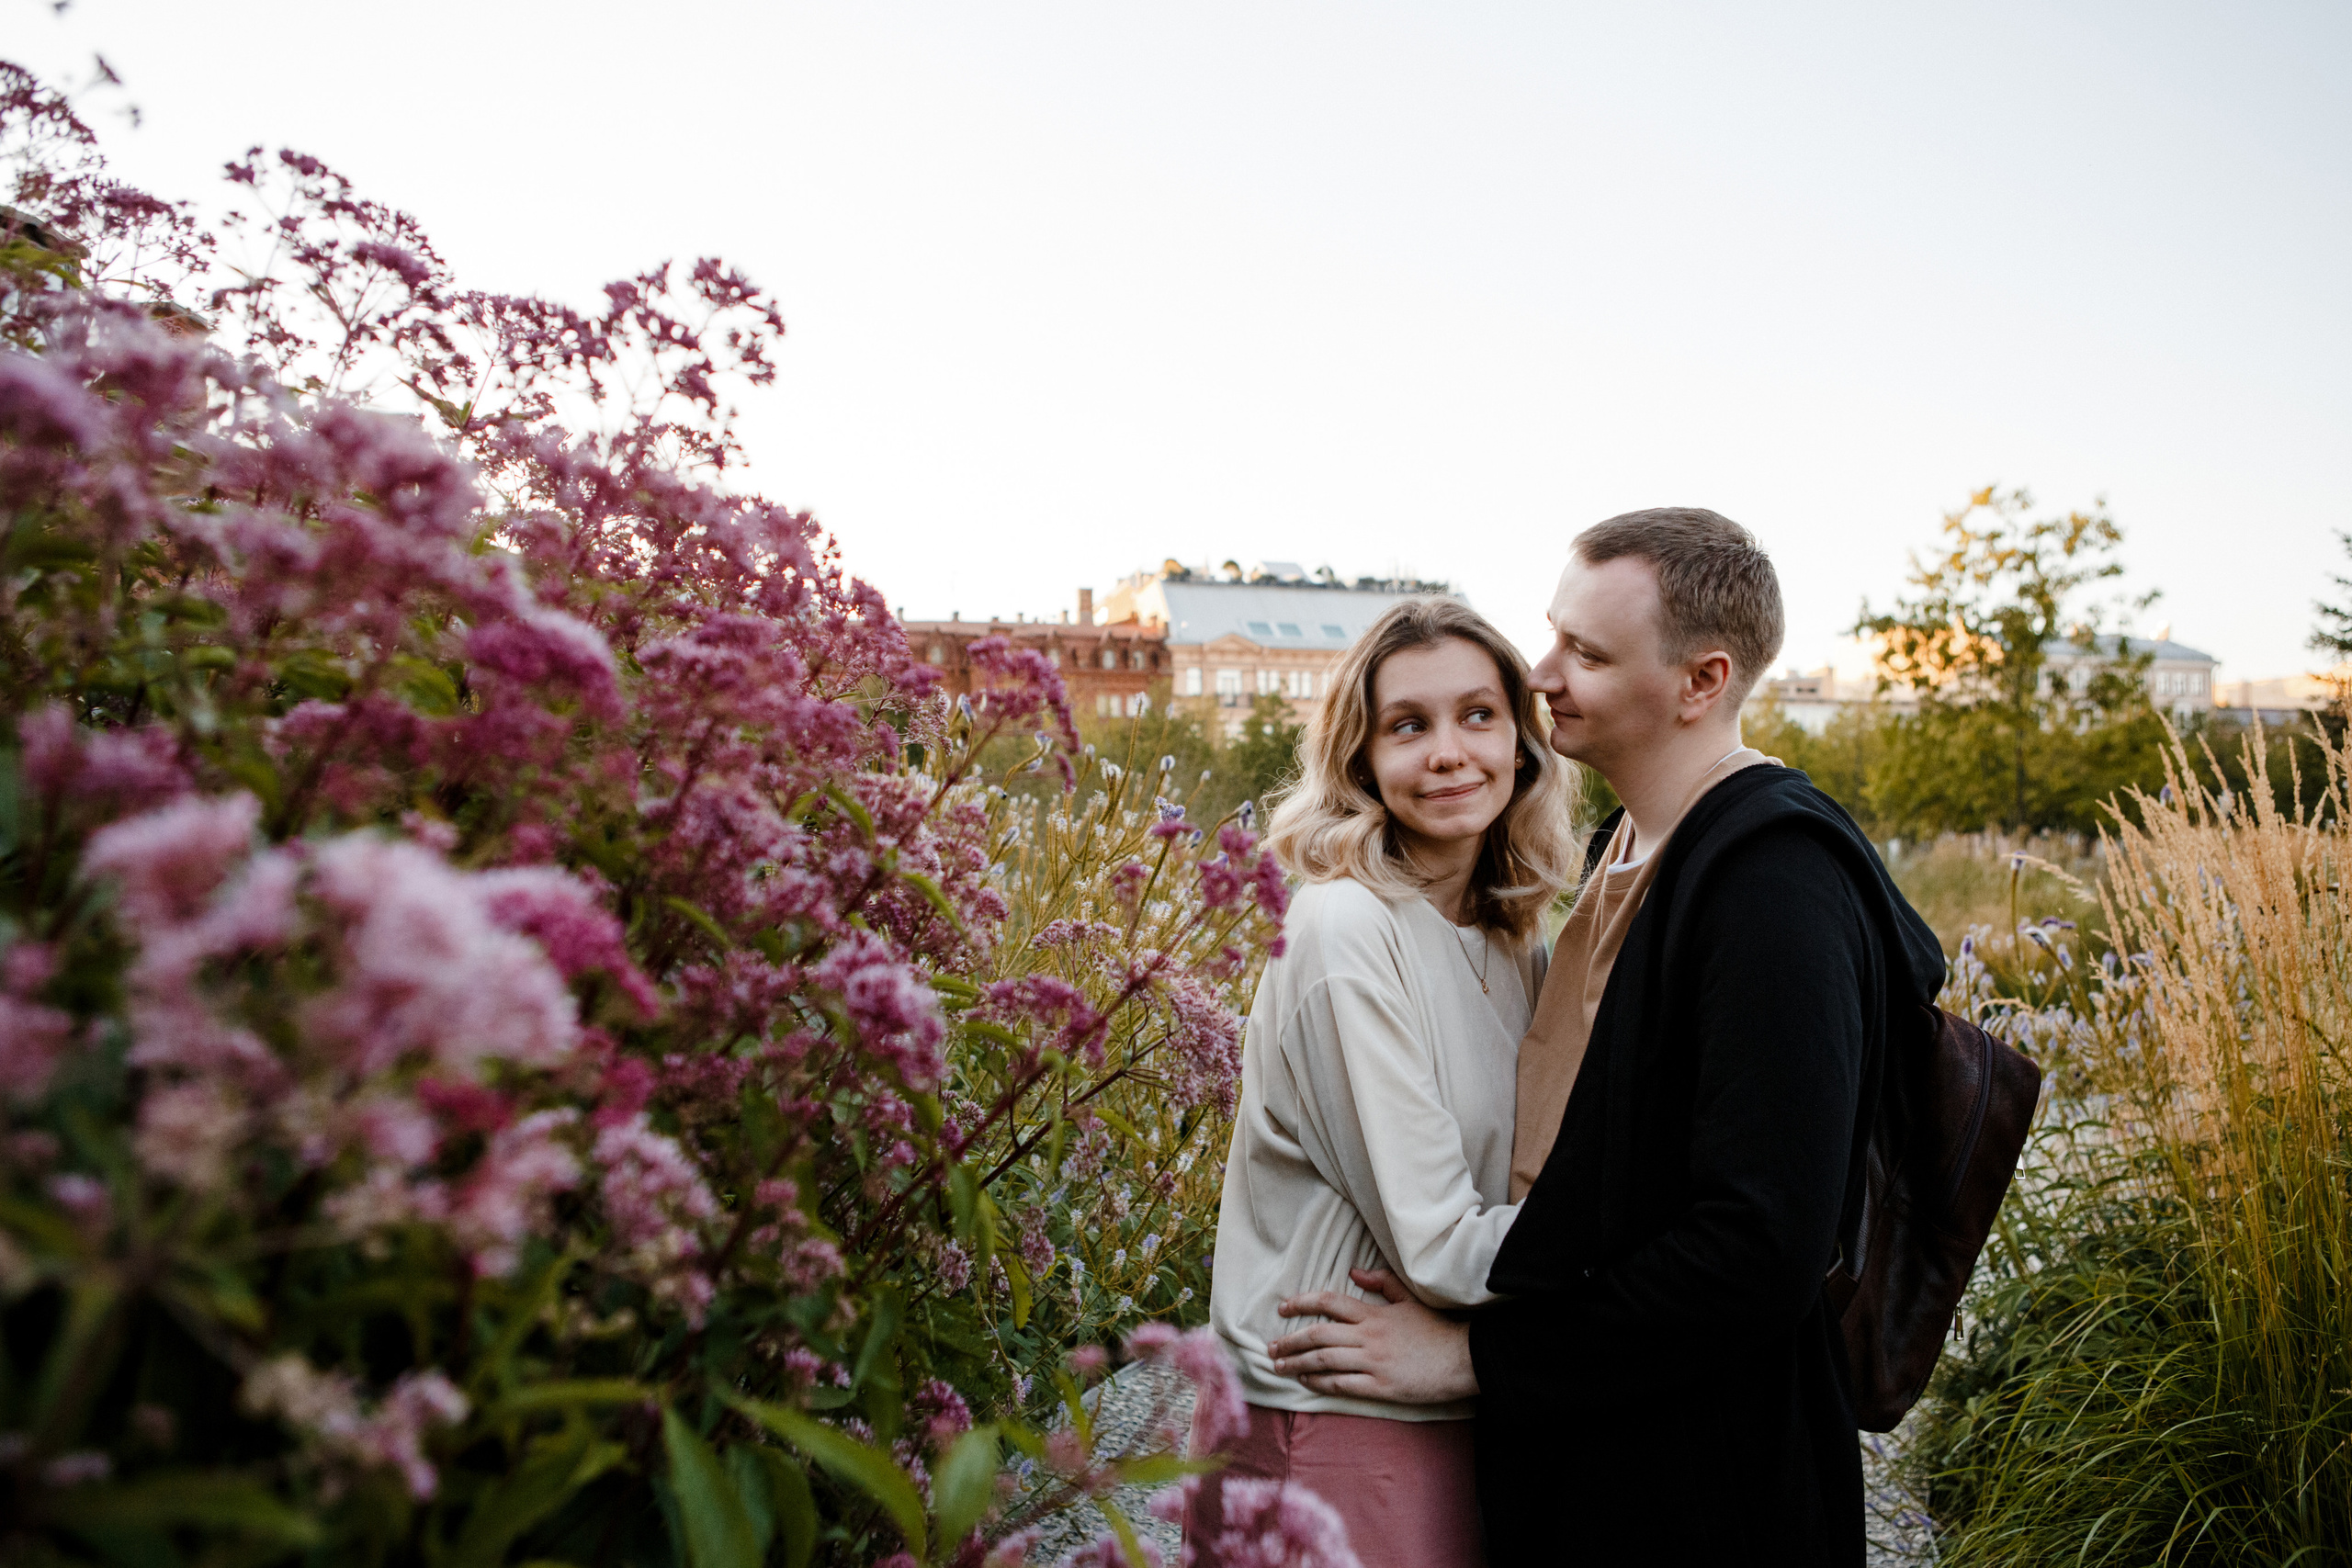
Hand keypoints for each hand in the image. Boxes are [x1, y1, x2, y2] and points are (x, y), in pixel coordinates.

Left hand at [1267, 1268, 1477, 1404]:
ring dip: (1297, 1363)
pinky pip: (1342, 1384)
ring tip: (1279, 1367)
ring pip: (1324, 1361)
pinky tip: (1306, 1381)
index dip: (1303, 1303)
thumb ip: (1381, 1283)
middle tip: (1270, 1347)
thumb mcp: (1410, 1299)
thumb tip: (1353, 1272)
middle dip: (1290, 1340)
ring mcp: (1373, 1362)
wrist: (1464, 1358)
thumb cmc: (1436, 1329)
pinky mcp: (1381, 1386)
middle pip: (1319, 1335)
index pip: (1330, 1302)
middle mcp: (1369, 1336)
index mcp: (1374, 1314)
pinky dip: (1319, 1383)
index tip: (1283, 1308)